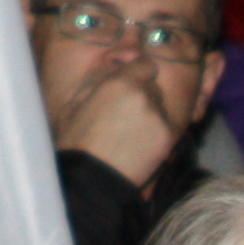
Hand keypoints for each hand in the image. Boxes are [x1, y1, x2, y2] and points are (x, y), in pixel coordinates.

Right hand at [52, 65, 191, 189]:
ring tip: (133, 134)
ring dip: (152, 115)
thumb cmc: (76, 142)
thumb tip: (113, 66)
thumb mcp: (75, 104)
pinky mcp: (168, 136)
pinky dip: (158, 133)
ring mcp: (158, 116)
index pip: (146, 64)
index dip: (139, 73)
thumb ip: (97, 80)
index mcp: (120, 82)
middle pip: (154, 87)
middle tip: (127, 115)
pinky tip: (141, 146)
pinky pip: (167, 126)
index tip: (132, 84)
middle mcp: (144, 95)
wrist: (93, 180)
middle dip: (144, 96)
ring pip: (161, 107)